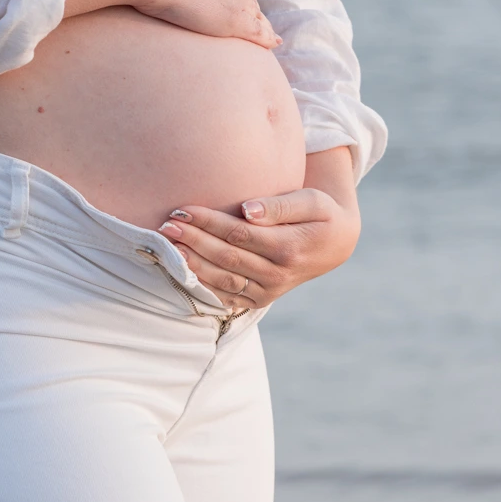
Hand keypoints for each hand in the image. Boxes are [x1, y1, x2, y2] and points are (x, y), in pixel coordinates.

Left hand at [159, 147, 360, 314]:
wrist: (335, 245)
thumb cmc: (321, 214)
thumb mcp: (311, 201)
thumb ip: (279, 206)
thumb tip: (246, 210)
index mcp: (289, 249)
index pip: (238, 235)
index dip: (208, 223)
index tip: (183, 209)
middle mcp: (277, 275)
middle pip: (225, 258)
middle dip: (192, 241)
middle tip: (166, 225)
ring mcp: (268, 292)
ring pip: (221, 281)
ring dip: (191, 263)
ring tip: (167, 245)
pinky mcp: (260, 300)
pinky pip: (225, 297)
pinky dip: (201, 285)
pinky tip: (181, 269)